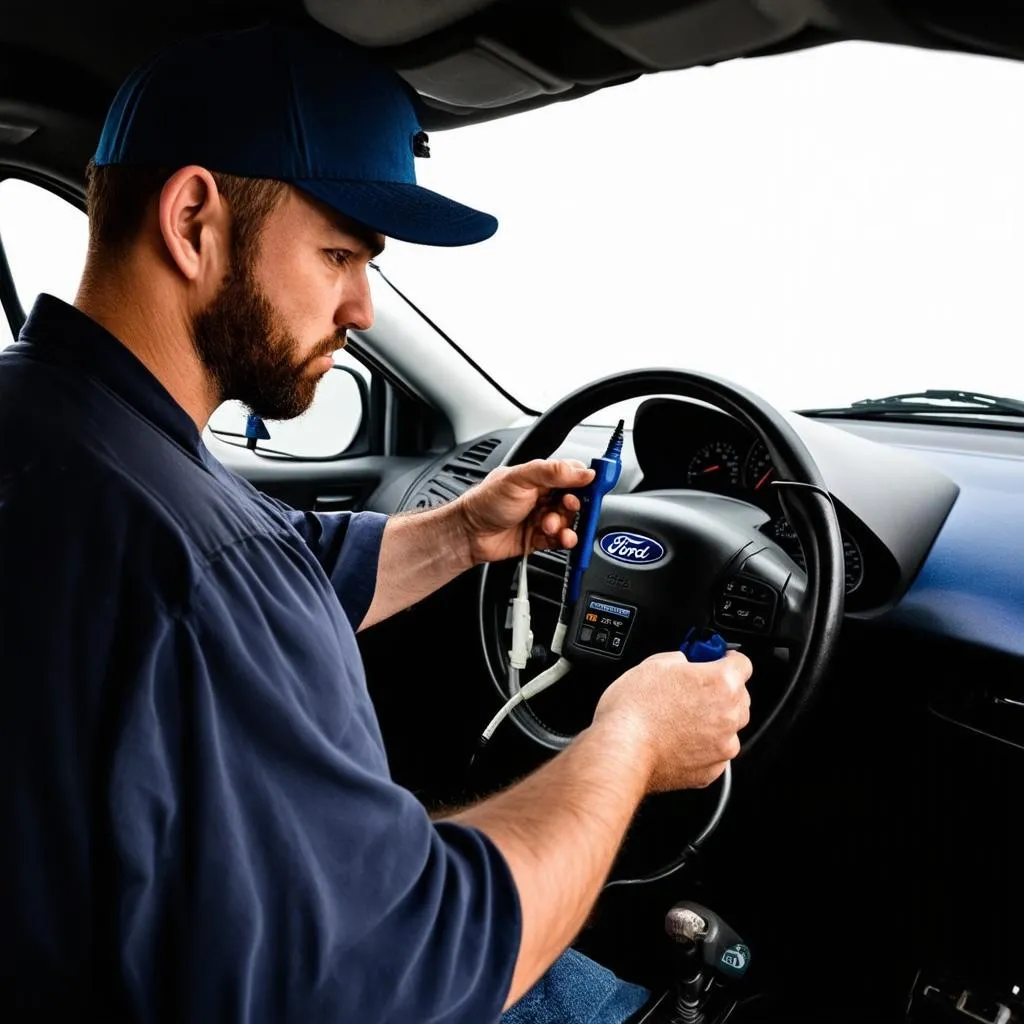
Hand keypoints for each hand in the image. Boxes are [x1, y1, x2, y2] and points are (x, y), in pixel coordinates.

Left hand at [453, 459, 595, 565]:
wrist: (469, 534)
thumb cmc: (486, 502)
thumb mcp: (519, 479)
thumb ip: (552, 472)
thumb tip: (583, 471)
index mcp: (540, 477)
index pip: (572, 474)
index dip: (585, 481)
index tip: (593, 487)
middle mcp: (543, 496)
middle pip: (575, 500)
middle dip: (574, 506)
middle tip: (568, 507)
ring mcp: (542, 517)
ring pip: (569, 521)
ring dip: (565, 524)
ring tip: (550, 525)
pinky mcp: (540, 538)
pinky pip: (562, 539)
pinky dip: (565, 540)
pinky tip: (561, 538)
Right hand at [593, 650, 752, 792]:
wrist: (622, 751)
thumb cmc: (634, 709)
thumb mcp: (654, 663)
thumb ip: (681, 660)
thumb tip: (684, 664)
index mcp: (721, 683)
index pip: (743, 663)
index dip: (726, 659)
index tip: (716, 660)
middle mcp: (729, 716)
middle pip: (739, 697)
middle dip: (720, 691)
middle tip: (690, 689)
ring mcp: (723, 746)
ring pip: (729, 727)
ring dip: (713, 720)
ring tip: (679, 718)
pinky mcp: (711, 770)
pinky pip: (715, 752)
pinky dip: (703, 745)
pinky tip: (677, 739)